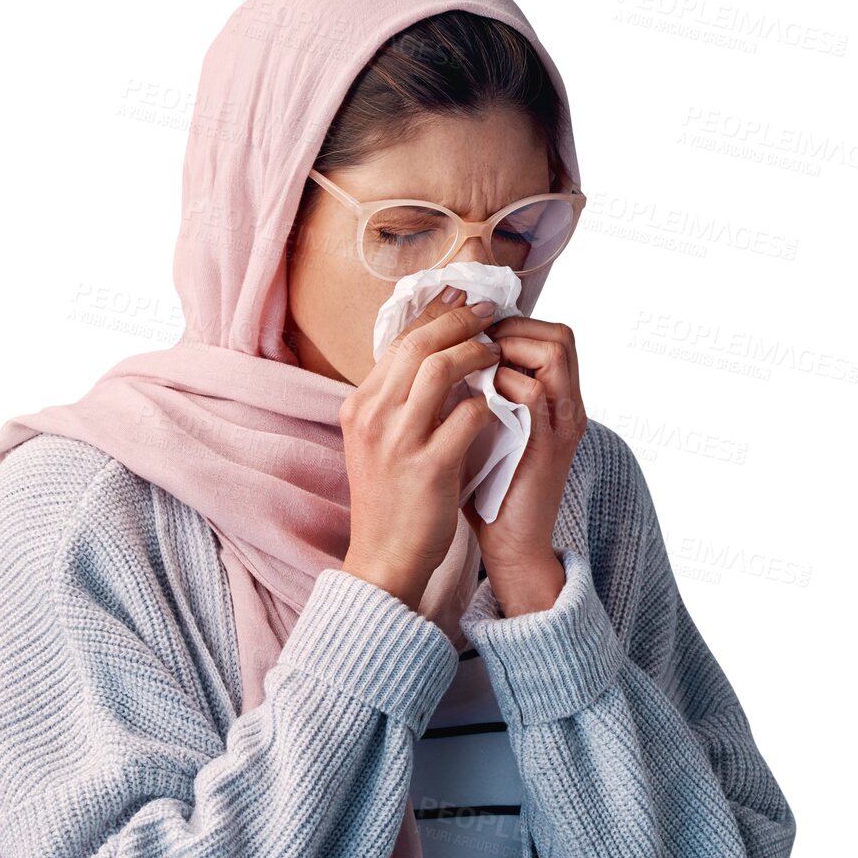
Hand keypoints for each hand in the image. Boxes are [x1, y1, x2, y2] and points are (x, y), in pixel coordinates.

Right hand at [338, 288, 502, 611]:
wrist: (384, 559)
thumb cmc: (391, 500)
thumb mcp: (379, 442)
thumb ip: (399, 401)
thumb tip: (434, 355)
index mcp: (358, 407)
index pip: (398, 342)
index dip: (435, 315)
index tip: (462, 298)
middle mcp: (372, 417)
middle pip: (418, 343)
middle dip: (459, 320)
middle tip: (489, 311)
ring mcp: (398, 441)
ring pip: (441, 369)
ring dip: (476, 353)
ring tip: (496, 352)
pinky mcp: (429, 467)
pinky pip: (468, 415)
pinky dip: (488, 404)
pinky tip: (498, 407)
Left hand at [463, 315, 586, 613]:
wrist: (511, 544)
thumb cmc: (491, 489)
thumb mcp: (487, 428)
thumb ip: (479, 392)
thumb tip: (439, 355)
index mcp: (556, 400)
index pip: (551, 334)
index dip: (512, 323)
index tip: (472, 334)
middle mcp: (567, 406)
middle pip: (560, 335)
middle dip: (512, 328)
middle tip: (474, 344)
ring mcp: (561, 425)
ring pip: (553, 353)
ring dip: (510, 349)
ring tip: (477, 367)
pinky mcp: (548, 448)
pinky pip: (533, 394)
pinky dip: (503, 384)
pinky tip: (476, 396)